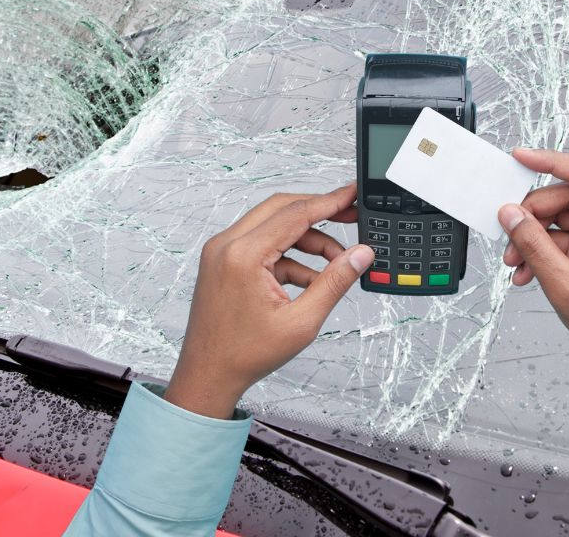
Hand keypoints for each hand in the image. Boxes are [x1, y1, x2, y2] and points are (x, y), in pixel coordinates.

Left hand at [164, 186, 374, 418]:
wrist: (208, 374)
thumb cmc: (244, 353)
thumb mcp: (301, 321)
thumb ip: (334, 282)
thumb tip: (360, 255)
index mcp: (243, 254)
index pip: (295, 213)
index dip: (330, 202)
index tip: (352, 194)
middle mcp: (227, 244)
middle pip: (282, 209)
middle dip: (319, 212)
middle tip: (350, 216)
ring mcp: (221, 251)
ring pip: (273, 226)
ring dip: (306, 239)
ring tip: (336, 262)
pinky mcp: (223, 261)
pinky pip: (262, 245)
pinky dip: (288, 256)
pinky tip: (311, 279)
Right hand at [500, 149, 568, 384]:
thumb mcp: (564, 283)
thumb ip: (533, 244)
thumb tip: (510, 214)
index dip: (551, 163)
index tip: (521, 157)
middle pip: (567, 199)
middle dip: (532, 218)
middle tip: (509, 237)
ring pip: (561, 218)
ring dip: (533, 239)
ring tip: (515, 262)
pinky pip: (563, 237)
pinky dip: (542, 251)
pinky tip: (527, 269)